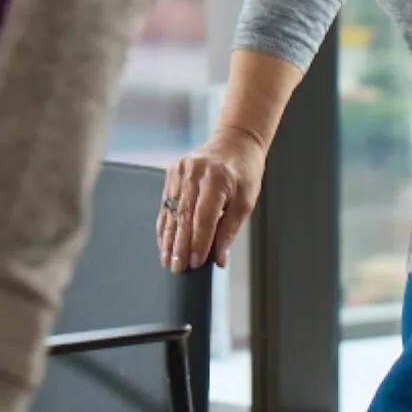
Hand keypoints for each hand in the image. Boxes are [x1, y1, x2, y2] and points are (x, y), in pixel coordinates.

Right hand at [159, 131, 265, 272]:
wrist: (235, 143)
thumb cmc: (245, 173)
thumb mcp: (246, 201)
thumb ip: (230, 229)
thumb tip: (218, 258)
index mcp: (217, 177)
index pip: (204, 216)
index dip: (199, 242)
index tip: (196, 263)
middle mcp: (195, 171)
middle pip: (184, 215)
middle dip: (180, 246)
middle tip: (177, 268)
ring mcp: (181, 169)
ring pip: (171, 211)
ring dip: (169, 239)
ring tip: (168, 260)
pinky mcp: (173, 172)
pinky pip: (166, 203)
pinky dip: (165, 225)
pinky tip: (164, 242)